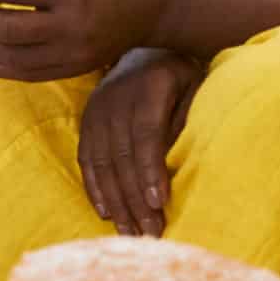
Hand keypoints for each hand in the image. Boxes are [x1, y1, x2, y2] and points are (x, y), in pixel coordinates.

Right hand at [77, 49, 200, 237]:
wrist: (142, 48)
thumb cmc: (179, 74)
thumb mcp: (193, 85)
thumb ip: (187, 118)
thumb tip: (183, 160)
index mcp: (148, 88)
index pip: (146, 133)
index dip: (150, 169)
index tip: (158, 202)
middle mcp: (116, 99)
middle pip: (123, 155)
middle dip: (136, 198)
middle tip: (151, 232)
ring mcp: (97, 110)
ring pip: (103, 163)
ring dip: (116, 201)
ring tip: (130, 232)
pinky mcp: (86, 121)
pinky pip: (86, 159)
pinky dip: (95, 187)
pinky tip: (106, 212)